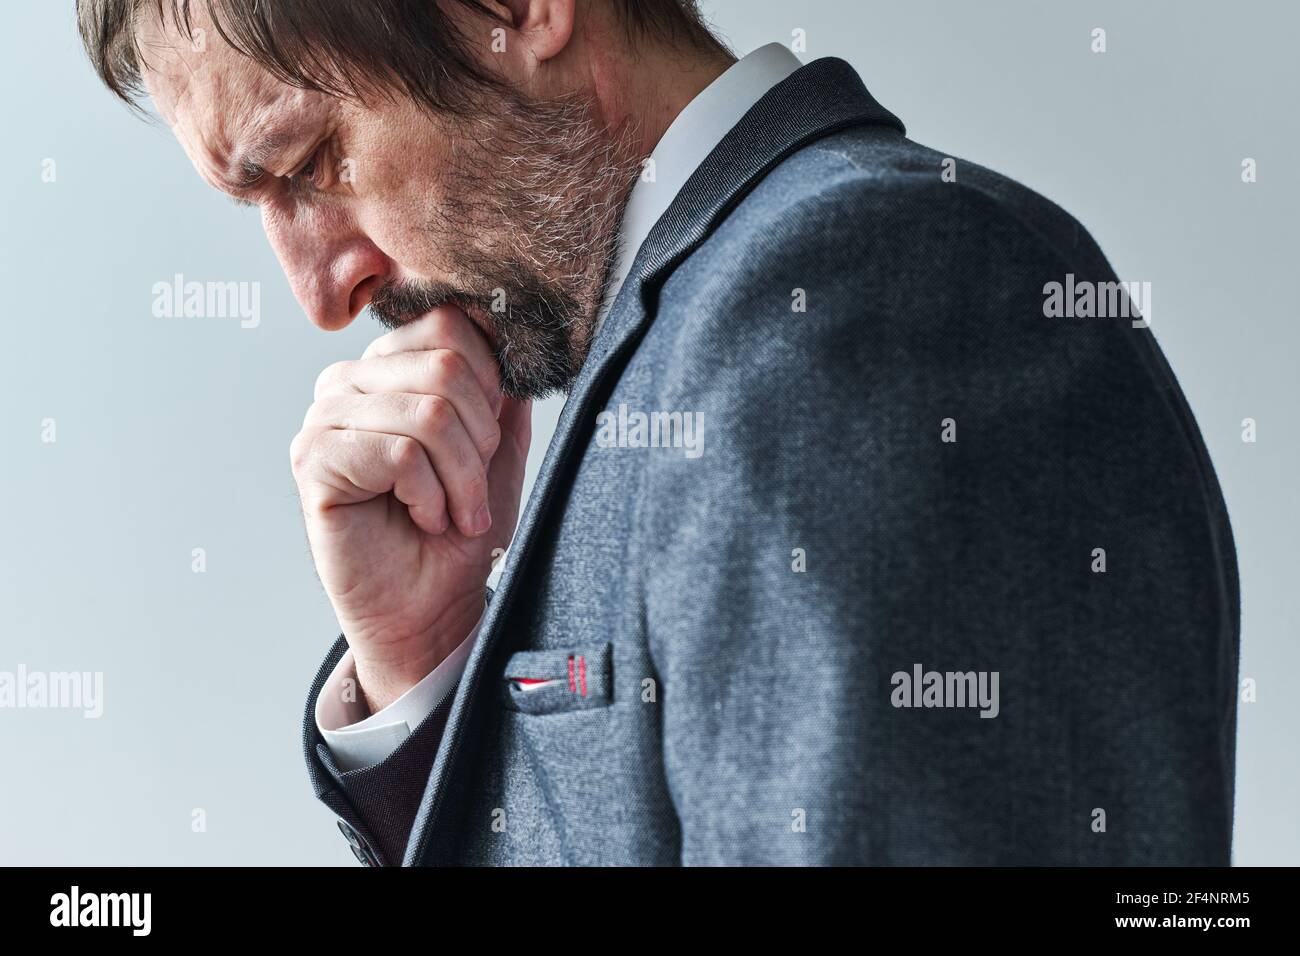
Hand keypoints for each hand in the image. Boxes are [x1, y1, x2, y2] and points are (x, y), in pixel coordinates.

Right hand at [290, 306, 530, 711]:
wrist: (431, 607)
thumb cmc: (460, 530)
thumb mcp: (498, 451)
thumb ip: (503, 392)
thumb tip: (516, 342)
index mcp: (392, 364)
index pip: (452, 324)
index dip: (491, 386)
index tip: (487, 443)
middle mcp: (350, 379)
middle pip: (446, 367)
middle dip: (480, 440)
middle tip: (472, 490)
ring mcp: (325, 416)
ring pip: (428, 413)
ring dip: (461, 477)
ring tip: (453, 512)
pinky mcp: (312, 460)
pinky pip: (398, 453)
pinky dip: (429, 495)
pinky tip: (422, 519)